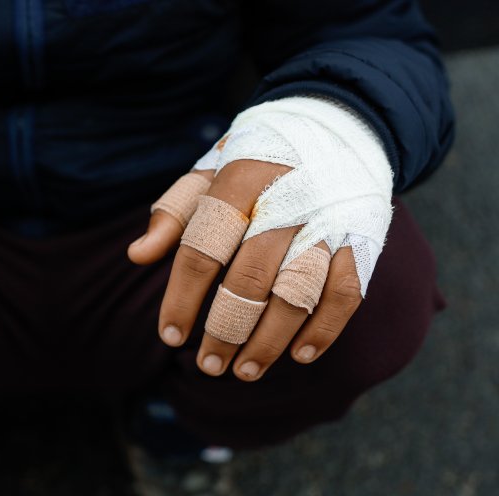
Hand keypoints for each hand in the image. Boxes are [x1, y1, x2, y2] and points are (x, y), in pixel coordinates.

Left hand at [128, 159, 362, 380]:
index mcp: (239, 180)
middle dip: (225, 331)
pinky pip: (346, 293)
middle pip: (249, 280)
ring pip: (297, 294)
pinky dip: (325, 329)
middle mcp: (286, 201)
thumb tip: (137, 256)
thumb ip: (174, 214)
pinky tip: (299, 355)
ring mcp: (328, 220)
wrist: (340, 121)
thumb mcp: (210, 171)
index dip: (183, 300)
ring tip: (245, 372)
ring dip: (269, 342)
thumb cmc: (258, 159)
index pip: (202, 250)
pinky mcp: (362, 236)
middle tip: (209, 366)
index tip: (171, 338)